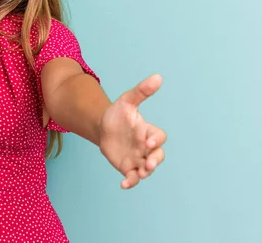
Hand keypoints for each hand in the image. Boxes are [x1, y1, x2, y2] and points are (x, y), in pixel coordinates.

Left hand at [98, 74, 166, 188]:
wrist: (102, 127)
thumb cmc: (118, 114)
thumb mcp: (127, 101)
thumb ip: (141, 91)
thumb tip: (158, 76)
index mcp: (148, 131)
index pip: (159, 137)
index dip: (155, 140)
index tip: (147, 143)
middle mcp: (146, 147)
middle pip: (158, 156)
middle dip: (155, 161)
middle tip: (148, 164)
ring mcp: (138, 158)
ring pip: (147, 169)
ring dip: (145, 173)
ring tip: (139, 174)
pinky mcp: (127, 167)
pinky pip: (132, 177)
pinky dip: (130, 182)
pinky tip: (124, 184)